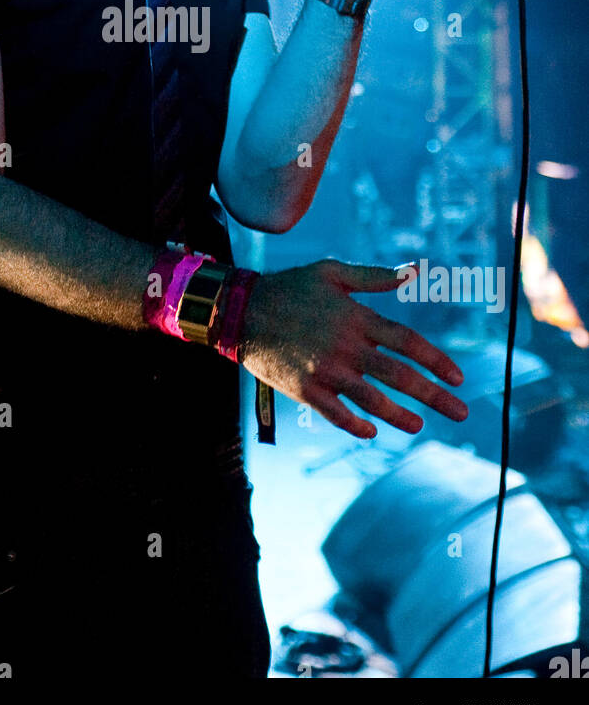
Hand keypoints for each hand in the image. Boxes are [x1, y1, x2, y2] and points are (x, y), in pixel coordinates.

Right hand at [238, 258, 468, 438]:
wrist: (243, 311)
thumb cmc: (290, 288)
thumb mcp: (332, 272)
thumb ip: (374, 276)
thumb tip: (413, 272)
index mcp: (355, 318)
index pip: (407, 342)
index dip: (436, 361)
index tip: (458, 378)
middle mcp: (345, 346)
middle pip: (398, 376)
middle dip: (434, 396)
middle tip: (461, 412)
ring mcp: (324, 371)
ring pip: (371, 400)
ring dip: (400, 416)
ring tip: (419, 425)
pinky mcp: (304, 390)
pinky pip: (336, 414)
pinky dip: (356, 425)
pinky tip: (371, 431)